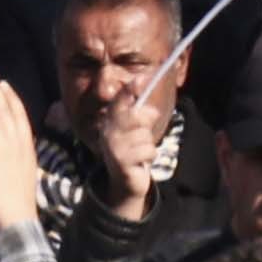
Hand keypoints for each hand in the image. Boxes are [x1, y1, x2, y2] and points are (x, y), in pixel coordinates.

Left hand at [0, 70, 51, 243]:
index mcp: (27, 147)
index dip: (11, 98)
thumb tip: (8, 146)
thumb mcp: (24, 171)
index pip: (20, 116)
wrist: (18, 218)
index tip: (3, 84)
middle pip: (3, 111)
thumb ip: (17, 156)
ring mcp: (3, 152)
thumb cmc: (19, 200)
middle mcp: (16, 145)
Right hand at [89, 74, 178, 201]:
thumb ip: (144, 117)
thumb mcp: (138, 132)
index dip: (129, 89)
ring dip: (148, 144)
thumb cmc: (133, 153)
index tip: (141, 78)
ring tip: (140, 153)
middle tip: (145, 131)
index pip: (119, 101)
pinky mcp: (122, 162)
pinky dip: (150, 155)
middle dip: (146, 122)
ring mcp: (114, 147)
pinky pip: (148, 150)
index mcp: (110, 122)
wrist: (125, 183)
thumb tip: (152, 110)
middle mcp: (108, 132)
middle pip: (135, 116)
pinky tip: (141, 162)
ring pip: (144, 135)